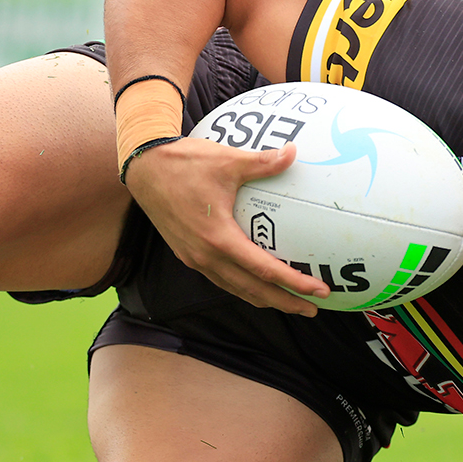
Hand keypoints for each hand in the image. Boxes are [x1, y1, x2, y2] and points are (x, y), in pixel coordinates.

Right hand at [123, 139, 329, 314]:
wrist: (144, 168)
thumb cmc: (184, 163)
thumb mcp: (227, 160)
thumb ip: (262, 162)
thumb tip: (293, 153)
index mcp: (218, 238)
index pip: (264, 270)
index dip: (294, 284)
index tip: (318, 290)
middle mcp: (206, 256)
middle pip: (253, 290)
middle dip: (285, 302)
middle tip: (313, 308)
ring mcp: (195, 258)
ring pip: (236, 289)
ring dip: (264, 299)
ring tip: (290, 302)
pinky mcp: (188, 254)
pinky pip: (221, 279)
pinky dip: (243, 288)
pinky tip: (257, 285)